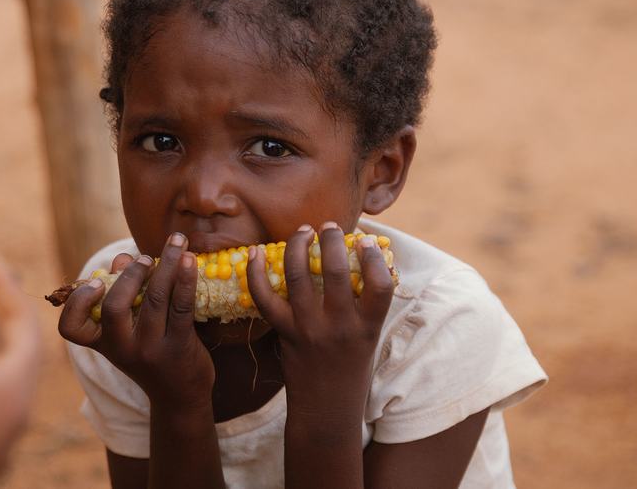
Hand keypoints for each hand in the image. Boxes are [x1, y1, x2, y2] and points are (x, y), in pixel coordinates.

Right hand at [58, 232, 213, 408]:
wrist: (180, 396)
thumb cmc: (150, 353)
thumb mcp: (129, 331)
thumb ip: (123, 293)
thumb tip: (125, 258)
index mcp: (102, 343)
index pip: (71, 328)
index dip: (77, 303)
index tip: (97, 282)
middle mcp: (122, 348)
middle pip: (115, 307)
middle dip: (130, 274)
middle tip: (145, 258)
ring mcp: (151, 349)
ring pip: (154, 298)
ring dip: (166, 263)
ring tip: (177, 241)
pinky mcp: (179, 345)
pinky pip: (181, 306)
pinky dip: (185, 278)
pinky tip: (190, 259)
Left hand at [246, 222, 394, 411]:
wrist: (326, 410)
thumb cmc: (351, 369)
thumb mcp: (369, 338)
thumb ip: (367, 305)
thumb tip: (368, 262)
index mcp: (368, 327)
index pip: (381, 285)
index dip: (375, 258)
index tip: (365, 241)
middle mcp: (340, 326)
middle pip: (337, 271)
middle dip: (332, 240)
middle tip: (329, 226)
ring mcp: (309, 329)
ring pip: (298, 275)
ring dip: (298, 245)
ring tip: (303, 231)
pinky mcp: (285, 333)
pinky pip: (265, 298)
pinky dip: (256, 273)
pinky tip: (256, 252)